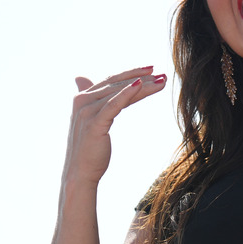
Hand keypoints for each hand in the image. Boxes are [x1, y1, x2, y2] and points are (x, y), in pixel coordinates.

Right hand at [63, 66, 166, 185]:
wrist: (80, 174)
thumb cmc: (89, 149)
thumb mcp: (91, 119)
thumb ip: (91, 99)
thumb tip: (80, 77)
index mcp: (82, 98)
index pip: (111, 81)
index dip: (132, 73)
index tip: (152, 69)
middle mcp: (82, 101)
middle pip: (117, 84)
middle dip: (141, 77)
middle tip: (162, 74)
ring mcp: (87, 112)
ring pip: (120, 93)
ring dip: (143, 85)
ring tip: (161, 81)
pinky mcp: (94, 123)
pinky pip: (114, 105)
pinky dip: (127, 93)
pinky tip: (140, 85)